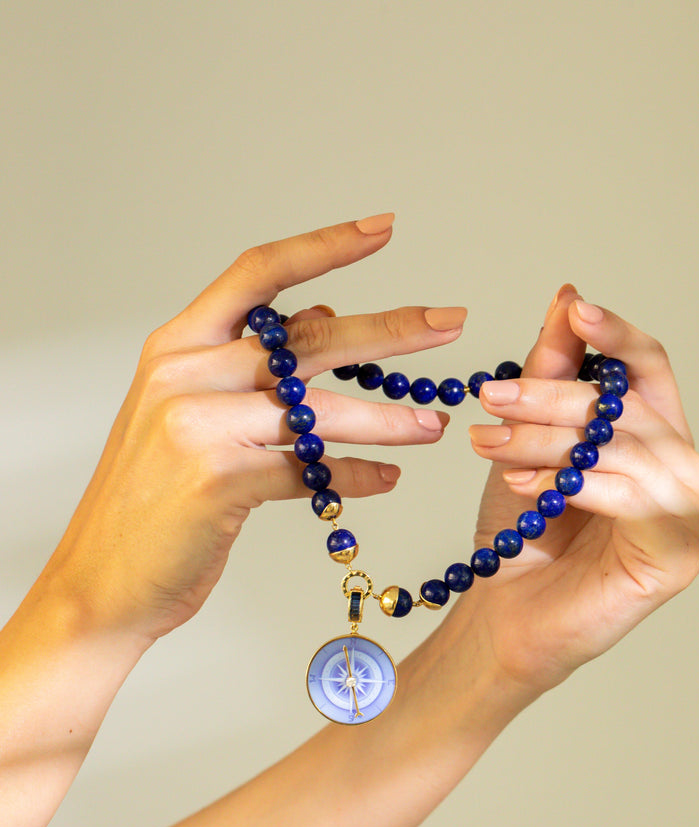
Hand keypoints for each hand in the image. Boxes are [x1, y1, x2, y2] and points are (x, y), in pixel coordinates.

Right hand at [41, 216, 466, 643]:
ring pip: (317, 411)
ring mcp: (198, 427)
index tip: (381, 229)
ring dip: (386, 420)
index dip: (323, 247)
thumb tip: (325, 316)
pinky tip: (384, 479)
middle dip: (389, 331)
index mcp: (177, 345)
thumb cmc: (152, 496)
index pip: (257, 274)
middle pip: (306, 339)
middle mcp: (185, 375)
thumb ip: (251, 364)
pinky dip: (353, 476)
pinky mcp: (218, 482)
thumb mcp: (187, 412)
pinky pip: (309, 472)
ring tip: (433, 425)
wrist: (102, 579)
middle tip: (449, 323)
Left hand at [466, 287, 698, 695]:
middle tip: (493, 395)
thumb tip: (567, 299)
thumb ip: (552, 374)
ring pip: (623, 449)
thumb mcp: (528, 441)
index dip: (617, 335)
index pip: (649, 370)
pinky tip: (522, 488)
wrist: (505, 613)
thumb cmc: (521, 533)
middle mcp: (679, 470)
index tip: (576, 312)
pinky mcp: (676, 556)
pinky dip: (572, 486)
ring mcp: (687, 515)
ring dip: (547, 442)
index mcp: (651, 437)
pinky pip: (631, 500)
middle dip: (553, 397)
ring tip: (490, 445)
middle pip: (628, 408)